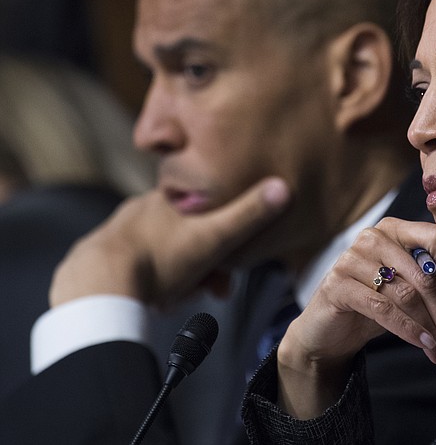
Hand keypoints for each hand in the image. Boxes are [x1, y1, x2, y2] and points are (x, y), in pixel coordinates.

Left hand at [49, 177, 290, 307]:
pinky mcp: (100, 260)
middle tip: (213, 290)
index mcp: (168, 198)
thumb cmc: (161, 259)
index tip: (232, 261)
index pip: (206, 208)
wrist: (98, 288)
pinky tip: (157, 302)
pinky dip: (153, 286)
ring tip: (183, 300)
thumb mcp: (215, 236)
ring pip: (165, 256)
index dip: (225, 234)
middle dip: (206, 265)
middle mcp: (141, 210)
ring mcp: (118, 235)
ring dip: (181, 279)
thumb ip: (249, 214)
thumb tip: (284, 186)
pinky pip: (138, 272)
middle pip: (188, 236)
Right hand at [276, 217, 435, 418]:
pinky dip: (408, 330)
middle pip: (425, 274)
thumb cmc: (373, 305)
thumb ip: (430, 284)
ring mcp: (352, 258)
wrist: (328, 330)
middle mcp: (374, 237)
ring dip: (430, 328)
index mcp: (395, 229)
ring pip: (407, 295)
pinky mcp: (338, 284)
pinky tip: (423, 344)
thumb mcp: (406, 289)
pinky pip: (383, 309)